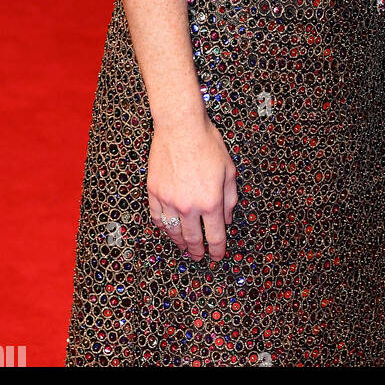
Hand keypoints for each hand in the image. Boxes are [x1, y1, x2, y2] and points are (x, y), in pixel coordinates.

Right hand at [147, 116, 237, 261]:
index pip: (215, 236)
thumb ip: (230, 198)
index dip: (217, 250)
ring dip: (180, 243)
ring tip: (184, 247)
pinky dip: (163, 227)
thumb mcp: (228, 170)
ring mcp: (168, 200)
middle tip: (199, 257)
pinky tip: (168, 229)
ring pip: (173, 231)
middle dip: (198, 251)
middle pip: (193, 239)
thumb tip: (227, 219)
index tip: (218, 256)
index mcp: (210, 202)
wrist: (180, 127)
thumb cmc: (207, 144)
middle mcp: (188, 206)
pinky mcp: (154, 192)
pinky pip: (157, 218)